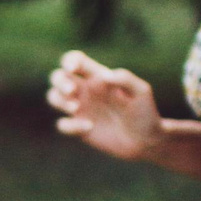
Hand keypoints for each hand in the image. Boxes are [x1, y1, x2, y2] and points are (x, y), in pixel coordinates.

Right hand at [47, 50, 161, 162]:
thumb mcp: (141, 92)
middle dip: (59, 81)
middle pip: (58, 77)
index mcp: (98, 76)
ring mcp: (81, 109)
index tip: (74, 69)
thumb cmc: (146, 112)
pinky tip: (89, 127)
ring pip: (54, 97)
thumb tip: (104, 76)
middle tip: (72, 91)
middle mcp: (86, 90)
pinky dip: (71, 125)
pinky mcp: (79, 128)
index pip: (75, 61)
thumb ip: (125, 79)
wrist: (146, 140)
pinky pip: (63, 124)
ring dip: (58, 100)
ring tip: (75, 107)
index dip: (69, 60)